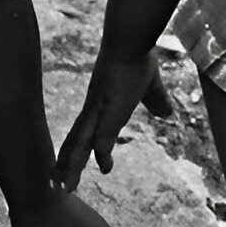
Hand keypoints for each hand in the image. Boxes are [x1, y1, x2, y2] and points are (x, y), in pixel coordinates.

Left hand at [51, 52, 148, 188]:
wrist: (130, 40)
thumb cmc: (137, 57)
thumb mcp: (150, 85)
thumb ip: (156, 100)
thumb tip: (167, 114)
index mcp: (101, 106)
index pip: (88, 134)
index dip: (80, 151)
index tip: (72, 168)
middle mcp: (94, 110)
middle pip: (77, 142)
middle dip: (67, 164)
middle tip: (58, 185)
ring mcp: (98, 110)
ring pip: (80, 143)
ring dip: (72, 165)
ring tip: (62, 186)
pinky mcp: (107, 107)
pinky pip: (101, 135)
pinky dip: (98, 153)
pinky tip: (99, 168)